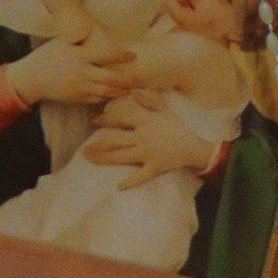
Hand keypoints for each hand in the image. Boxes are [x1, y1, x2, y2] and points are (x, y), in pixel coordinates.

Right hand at [2, 32, 138, 109]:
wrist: (32, 78)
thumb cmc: (48, 56)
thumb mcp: (62, 42)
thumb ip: (79, 38)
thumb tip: (93, 27)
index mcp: (78, 56)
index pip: (104, 55)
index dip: (120, 56)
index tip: (133, 55)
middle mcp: (80, 72)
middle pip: (109, 78)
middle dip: (127, 80)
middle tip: (140, 79)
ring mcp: (79, 87)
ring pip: (105, 91)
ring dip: (120, 91)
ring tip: (132, 89)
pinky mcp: (76, 98)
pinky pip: (96, 99)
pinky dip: (107, 97)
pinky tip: (115, 94)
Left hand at [79, 89, 222, 184]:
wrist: (194, 146)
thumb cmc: (177, 127)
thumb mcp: (165, 109)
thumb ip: (149, 99)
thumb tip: (133, 90)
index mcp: (145, 122)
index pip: (121, 119)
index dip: (106, 119)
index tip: (94, 121)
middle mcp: (143, 137)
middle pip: (116, 141)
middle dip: (98, 145)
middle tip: (83, 150)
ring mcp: (148, 154)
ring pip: (122, 157)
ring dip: (105, 160)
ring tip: (90, 160)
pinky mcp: (155, 168)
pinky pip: (141, 176)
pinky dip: (131, 182)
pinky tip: (119, 186)